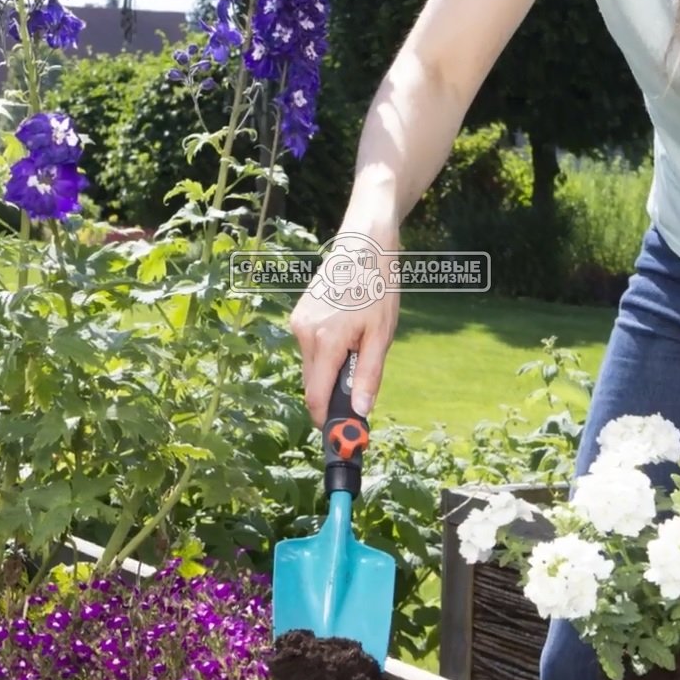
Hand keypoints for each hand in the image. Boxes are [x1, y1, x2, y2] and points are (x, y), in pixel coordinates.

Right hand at [289, 227, 400, 423]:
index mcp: (325, 341)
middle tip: (362, 391)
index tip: (342, 436)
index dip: (327, 420)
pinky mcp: (299, 314)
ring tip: (360, 344)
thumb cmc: (378, 286)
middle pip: (313, 384)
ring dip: (332, 371)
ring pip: (312, 366)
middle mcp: (304, 333)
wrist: (364, 243)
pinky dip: (328, 353)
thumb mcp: (381, 335)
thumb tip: (360, 411)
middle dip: (333, 395)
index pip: (316, 397)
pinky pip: (311, 348)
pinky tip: (349, 332)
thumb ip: (369, 376)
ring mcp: (298, 322)